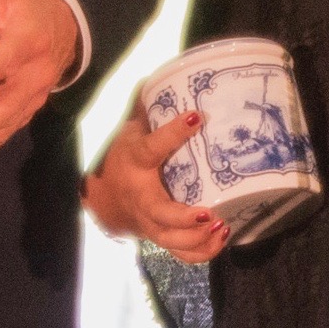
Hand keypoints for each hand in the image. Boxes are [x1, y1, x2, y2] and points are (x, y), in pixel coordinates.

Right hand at [83, 99, 228, 261]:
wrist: (106, 198)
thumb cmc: (128, 157)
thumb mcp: (133, 130)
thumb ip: (151, 109)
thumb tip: (171, 74)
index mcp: (136, 162)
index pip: (152, 147)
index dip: (173, 132)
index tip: (197, 116)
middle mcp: (141, 196)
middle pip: (159, 213)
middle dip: (182, 218)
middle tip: (207, 212)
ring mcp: (150, 222)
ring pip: (170, 241)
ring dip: (196, 239)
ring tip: (221, 225)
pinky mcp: (162, 237)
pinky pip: (181, 254)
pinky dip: (202, 252)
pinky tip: (222, 237)